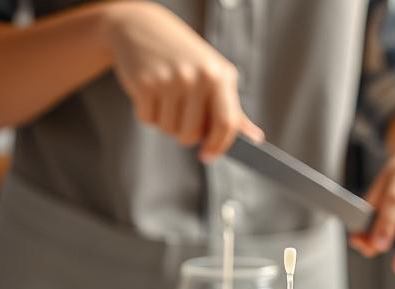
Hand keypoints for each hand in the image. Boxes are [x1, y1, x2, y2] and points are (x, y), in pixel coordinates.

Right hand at [103, 1, 262, 160]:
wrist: (140, 26)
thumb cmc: (182, 54)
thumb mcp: (214, 74)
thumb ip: (232, 108)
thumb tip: (254, 138)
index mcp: (220, 76)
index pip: (226, 123)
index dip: (219, 146)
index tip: (209, 156)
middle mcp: (198, 77)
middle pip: (193, 134)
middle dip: (185, 134)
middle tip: (181, 116)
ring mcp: (171, 79)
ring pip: (169, 130)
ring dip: (165, 123)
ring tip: (165, 98)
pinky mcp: (145, 83)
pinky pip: (148, 119)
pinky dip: (147, 113)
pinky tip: (150, 92)